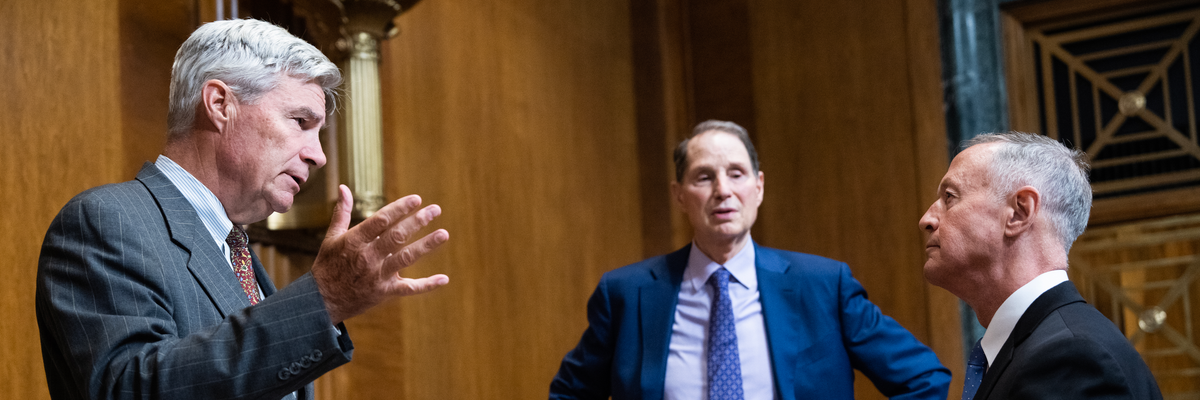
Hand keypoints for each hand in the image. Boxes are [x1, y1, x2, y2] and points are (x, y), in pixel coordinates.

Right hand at [311, 185, 449, 323]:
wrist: (321, 301)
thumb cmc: (328, 265)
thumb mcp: (331, 237)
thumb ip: (341, 212)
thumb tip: (344, 187)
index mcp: (354, 241)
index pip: (381, 220)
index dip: (399, 208)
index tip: (416, 199)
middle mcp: (367, 257)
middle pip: (397, 236)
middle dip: (417, 222)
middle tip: (435, 209)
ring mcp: (377, 276)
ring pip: (406, 258)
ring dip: (426, 246)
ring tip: (444, 234)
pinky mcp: (385, 292)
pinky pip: (409, 289)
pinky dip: (427, 285)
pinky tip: (444, 279)